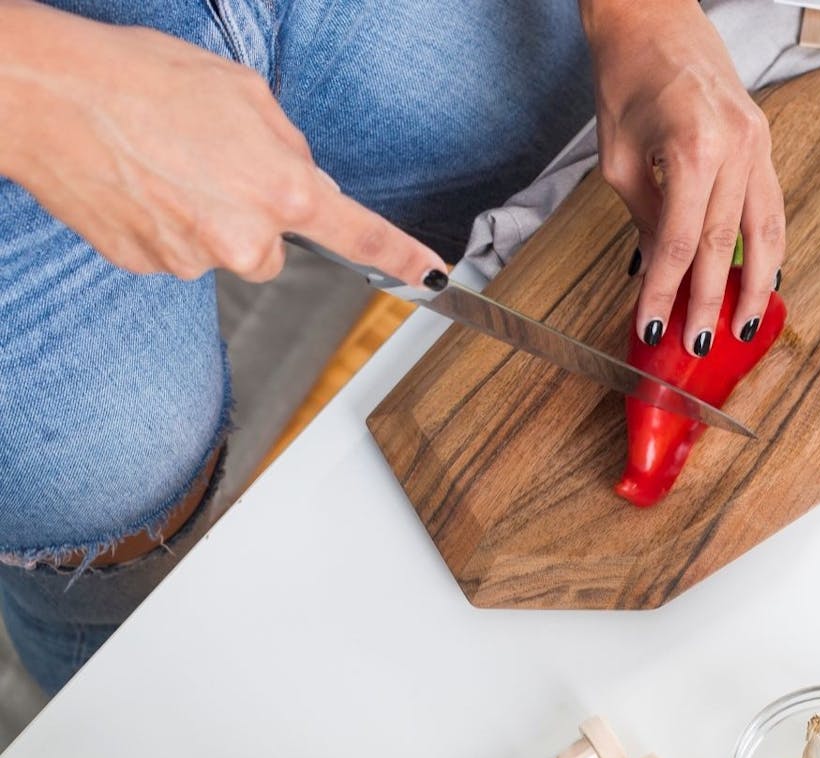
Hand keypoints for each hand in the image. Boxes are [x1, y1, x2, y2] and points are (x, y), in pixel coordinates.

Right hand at [0, 0, 443, 283]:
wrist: (48, 95)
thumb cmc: (145, 80)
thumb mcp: (244, 93)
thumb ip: (288, 147)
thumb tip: (304, 178)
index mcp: (285, 191)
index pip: (358, 235)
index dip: (399, 257)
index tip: (430, 276)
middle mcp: (247, 239)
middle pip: (272, 248)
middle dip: (253, 215)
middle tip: (209, 162)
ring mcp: (194, 260)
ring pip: (221, 250)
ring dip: (204, 218)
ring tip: (163, 164)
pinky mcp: (148, 267)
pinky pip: (175, 252)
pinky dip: (163, 225)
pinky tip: (139, 184)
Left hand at [581, 0, 784, 354]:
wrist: (652, 18)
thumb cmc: (626, 78)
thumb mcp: (620, 159)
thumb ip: (647, 218)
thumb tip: (663, 270)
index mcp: (693, 149)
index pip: (680, 243)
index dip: (666, 292)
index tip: (653, 328)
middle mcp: (737, 147)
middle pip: (726, 245)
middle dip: (712, 301)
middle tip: (701, 344)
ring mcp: (759, 143)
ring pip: (766, 231)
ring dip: (755, 284)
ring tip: (743, 327)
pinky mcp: (764, 140)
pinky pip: (771, 205)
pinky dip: (767, 247)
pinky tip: (760, 278)